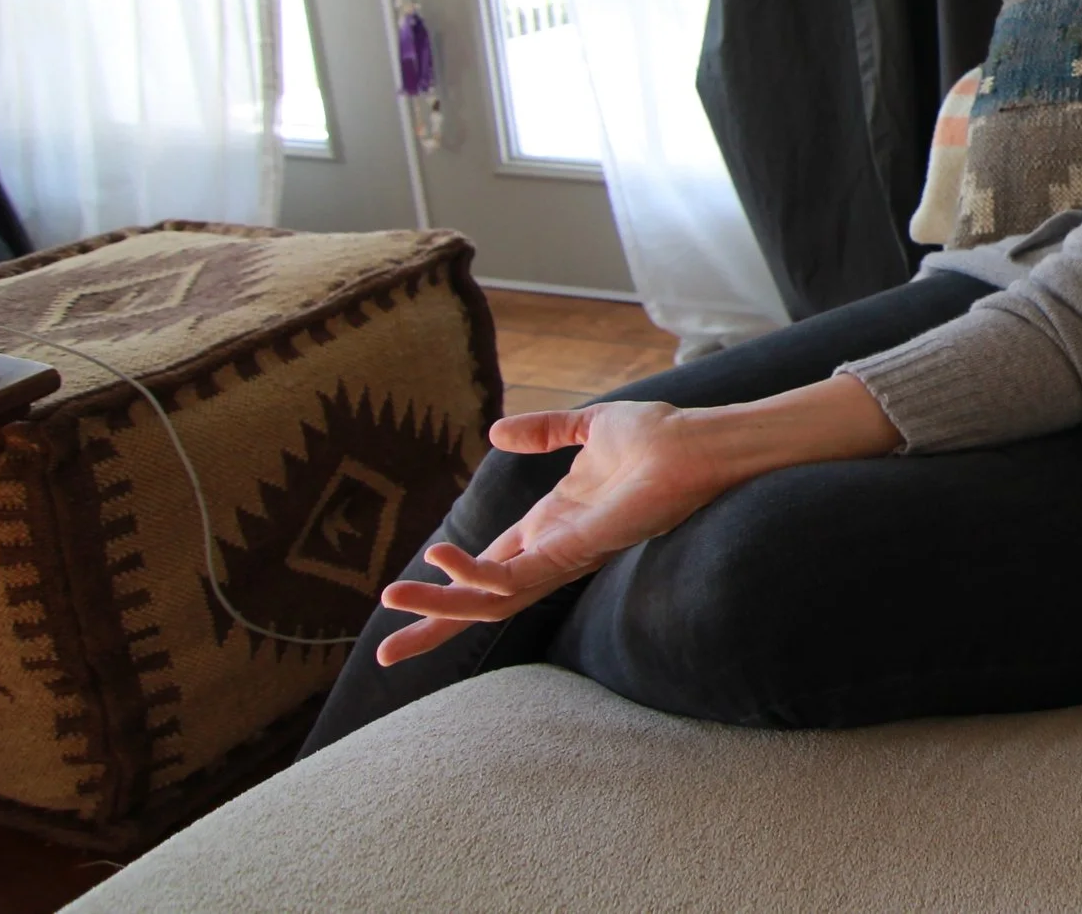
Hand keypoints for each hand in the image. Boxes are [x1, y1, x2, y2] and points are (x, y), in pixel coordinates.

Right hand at [374, 401, 727, 665]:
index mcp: (552, 524)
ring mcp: (563, 557)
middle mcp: (553, 549)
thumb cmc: (658, 436)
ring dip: (440, 604)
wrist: (697, 442)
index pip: (487, 565)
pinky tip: (442, 559)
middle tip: (384, 654)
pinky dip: (473, 574)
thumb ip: (543, 430)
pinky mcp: (573, 554)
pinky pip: (513, 577)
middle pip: (481, 600)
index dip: (446, 584)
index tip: (399, 602)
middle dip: (435, 624)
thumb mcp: (587, 427)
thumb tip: (495, 433)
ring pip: (489, 600)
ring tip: (392, 597)